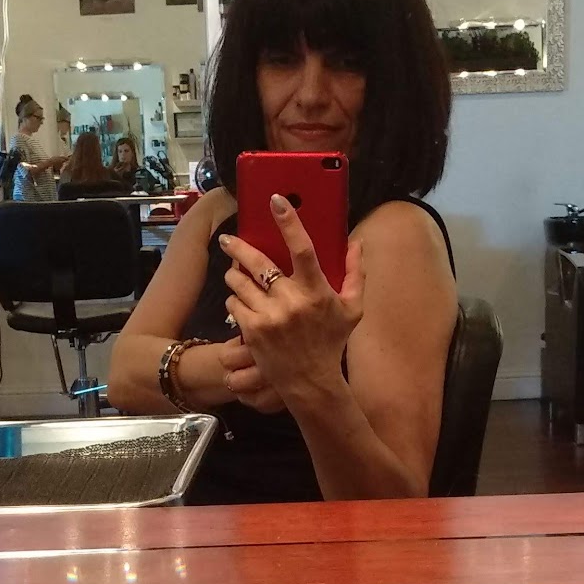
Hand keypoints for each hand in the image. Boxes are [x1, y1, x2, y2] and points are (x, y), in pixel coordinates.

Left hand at [221, 196, 363, 410]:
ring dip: (235, 275)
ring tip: (235, 274)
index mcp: (317, 291)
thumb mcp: (352, 310)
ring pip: (240, 282)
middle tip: (228, 240)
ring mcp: (270, 317)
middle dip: (238, 247)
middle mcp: (292, 302)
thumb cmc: (331, 343)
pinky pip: (234, 303)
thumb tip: (356, 243)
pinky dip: (236, 299)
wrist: (310, 382)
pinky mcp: (253, 331)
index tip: (276, 200)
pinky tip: (242, 301)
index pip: (302, 248)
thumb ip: (356, 274)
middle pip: (258, 262)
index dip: (288, 221)